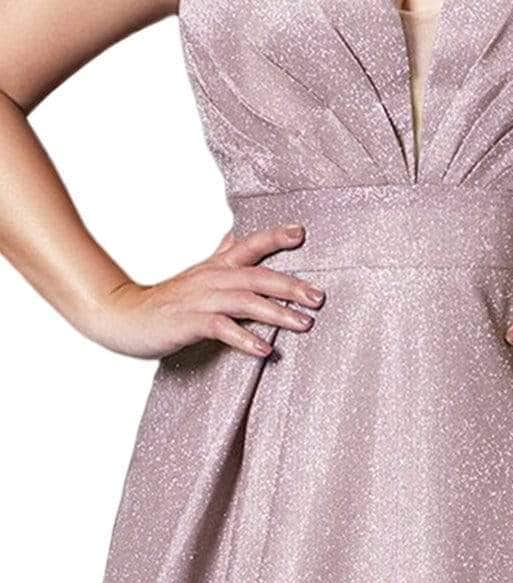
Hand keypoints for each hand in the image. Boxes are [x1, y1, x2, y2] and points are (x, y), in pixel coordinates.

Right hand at [87, 224, 324, 359]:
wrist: (122, 315)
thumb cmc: (166, 299)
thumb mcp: (198, 274)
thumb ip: (220, 256)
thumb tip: (236, 236)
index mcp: (217, 266)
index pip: (250, 245)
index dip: (275, 237)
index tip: (301, 233)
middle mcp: (213, 278)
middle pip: (258, 275)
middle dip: (291, 285)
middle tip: (319, 297)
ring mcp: (201, 300)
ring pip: (246, 301)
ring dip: (278, 312)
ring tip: (304, 324)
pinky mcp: (190, 323)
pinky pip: (223, 328)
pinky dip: (246, 339)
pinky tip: (265, 350)